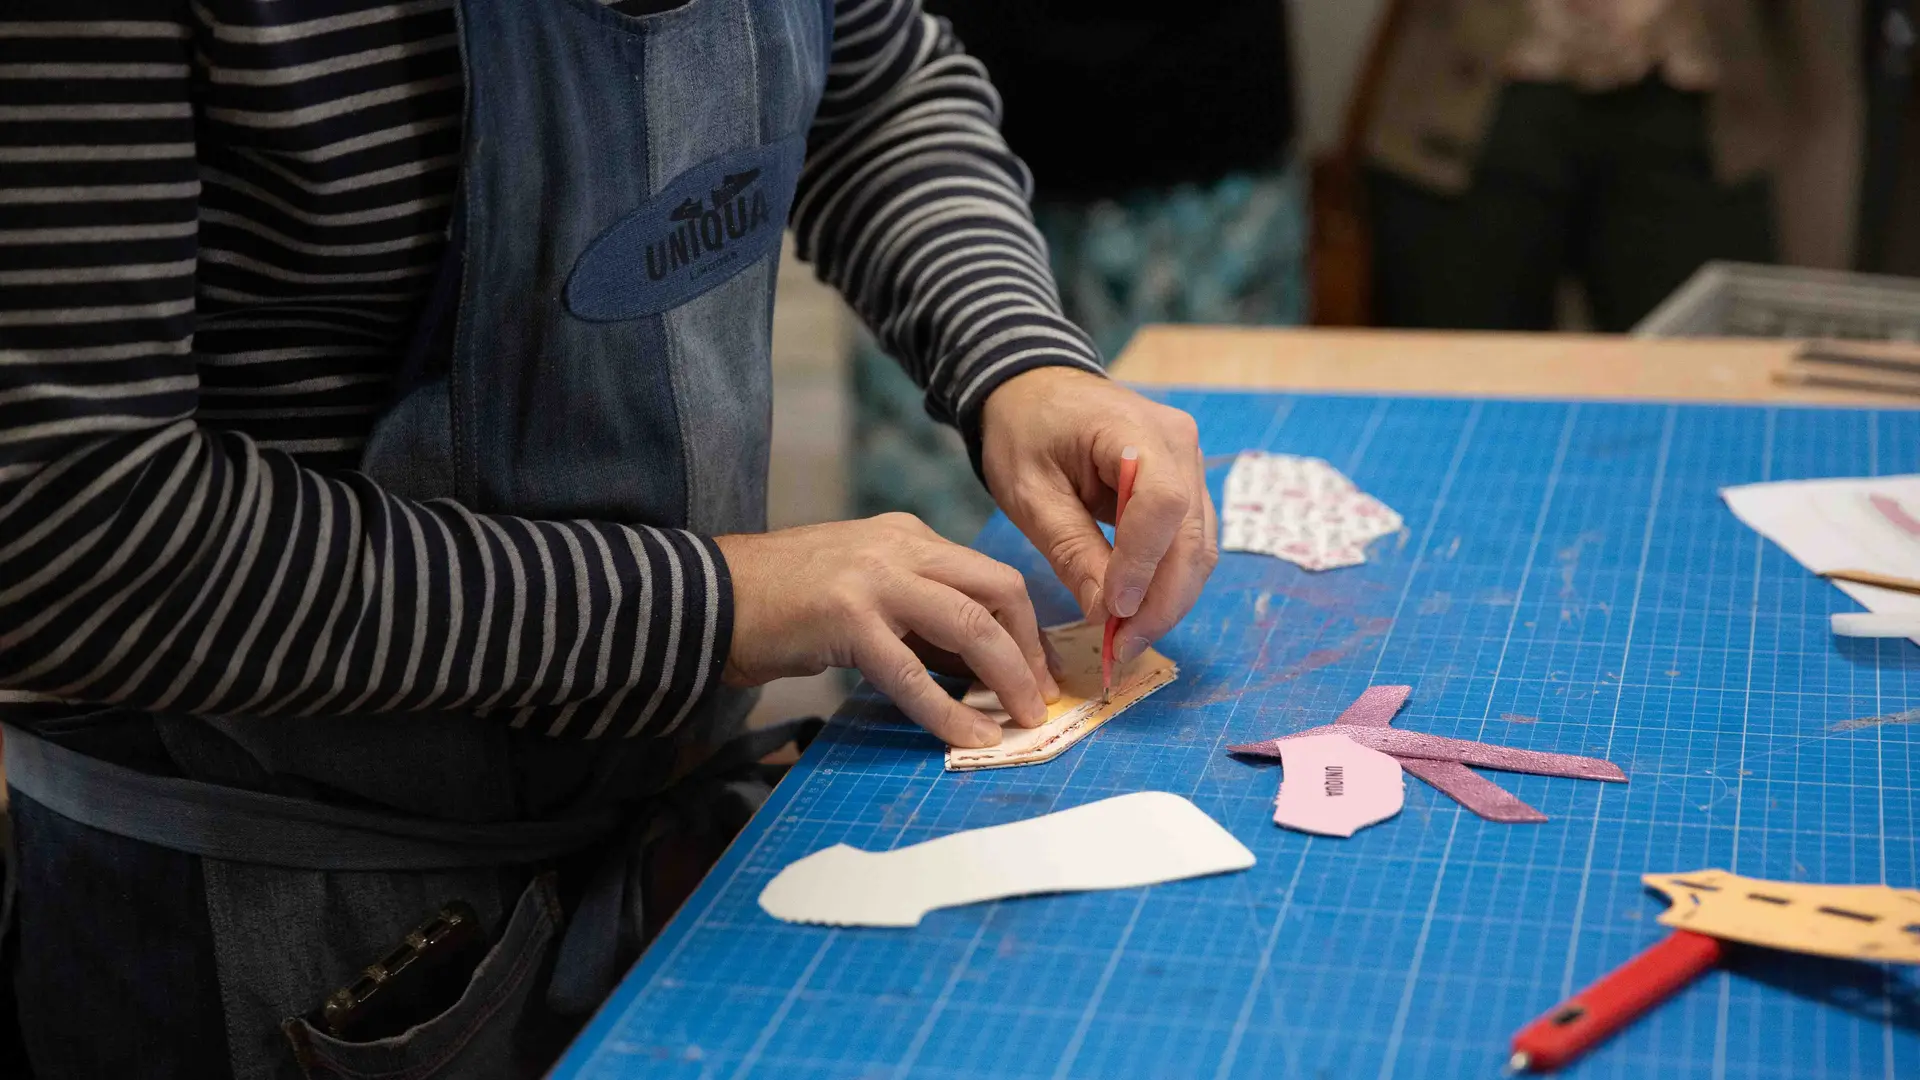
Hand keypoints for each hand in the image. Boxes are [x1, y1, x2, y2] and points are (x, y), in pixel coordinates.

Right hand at [715, 514, 1058, 747]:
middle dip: (1030, 648)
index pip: (990, 575)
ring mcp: (875, 579)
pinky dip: (950, 711)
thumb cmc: (784, 602)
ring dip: (1007, 677)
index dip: (1026, 627)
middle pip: (998, 590)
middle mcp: (900, 546)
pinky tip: (969, 738)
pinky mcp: (847, 619)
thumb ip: (919, 619)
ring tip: (1022, 719)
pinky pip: (915, 675)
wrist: (708, 595)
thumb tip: (980, 668)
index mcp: (908, 536)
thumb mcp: (866, 591)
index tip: (1038, 670)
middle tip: (1040, 697)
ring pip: (970, 626)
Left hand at [980, 367, 1217, 661]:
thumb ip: (1071, 550)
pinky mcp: (1186, 486)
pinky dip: (1166, 583)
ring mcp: (1190, 465)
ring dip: (1169, 601)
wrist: (1035, 389)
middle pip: (1193, 537)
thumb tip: (1108, 616)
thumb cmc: (1025, 431)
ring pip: (1199, 548)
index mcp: (1136, 429)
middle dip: (1162, 602)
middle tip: (1122, 649)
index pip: (1163, 503)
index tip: (1114, 611)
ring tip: (1127, 640)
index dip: (1143, 564)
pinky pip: (1189, 543)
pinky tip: (1136, 613)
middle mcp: (1180, 444)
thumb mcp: (1030, 493)